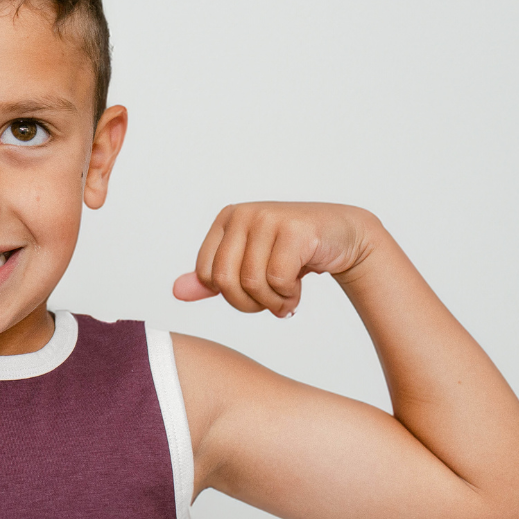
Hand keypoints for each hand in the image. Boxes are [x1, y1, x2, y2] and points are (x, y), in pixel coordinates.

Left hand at [172, 202, 377, 316]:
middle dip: (249, 304)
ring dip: (273, 303)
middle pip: (225, 280)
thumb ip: (212, 279)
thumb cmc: (293, 253)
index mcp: (226, 220)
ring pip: (252, 283)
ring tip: (287, 297)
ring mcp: (268, 217)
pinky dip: (289, 296)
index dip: (229, 295)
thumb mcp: (249, 265)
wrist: (343, 236)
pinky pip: (278, 279)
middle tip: (271, 304)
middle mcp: (243, 214)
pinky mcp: (294, 228)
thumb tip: (176, 291)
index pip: (206, 274)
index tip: (251, 294)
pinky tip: (299, 289)